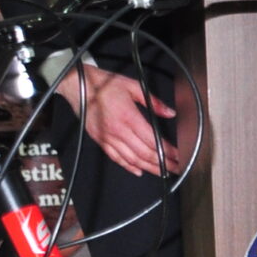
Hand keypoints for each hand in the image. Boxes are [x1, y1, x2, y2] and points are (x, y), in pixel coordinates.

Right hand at [58, 65, 175, 176]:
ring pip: (131, 158)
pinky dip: (128, 166)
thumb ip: (153, 101)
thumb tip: (170, 113)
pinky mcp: (99, 139)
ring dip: (149, 167)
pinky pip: (115, 157)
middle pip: (144, 153)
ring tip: (163, 172)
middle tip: (176, 168)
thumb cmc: (104, 84)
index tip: (179, 157)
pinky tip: (139, 170)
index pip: (153, 140)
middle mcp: (118, 130)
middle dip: (163, 163)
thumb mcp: (133, 86)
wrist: (77, 85)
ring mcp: (107, 137)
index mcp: (128, 117)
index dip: (168, 151)